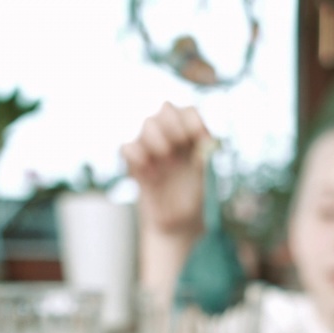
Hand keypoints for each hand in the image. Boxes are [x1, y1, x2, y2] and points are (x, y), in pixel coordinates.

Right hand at [120, 102, 210, 242]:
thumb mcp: (206, 179)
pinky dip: (138, 156)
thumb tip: (206, 144)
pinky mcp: (134, 163)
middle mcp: (169, 135)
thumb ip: (205, 159)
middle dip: (174, 125)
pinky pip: (126, 147)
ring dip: (159, 139)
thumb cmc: (195, 198)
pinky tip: (152, 175)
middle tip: (180, 146)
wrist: (178, 223)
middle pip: (166, 108)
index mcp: (190, 135)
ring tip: (169, 163)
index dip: (194, 120)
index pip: (189, 111)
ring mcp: (150, 147)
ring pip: (147, 123)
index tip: (201, 139)